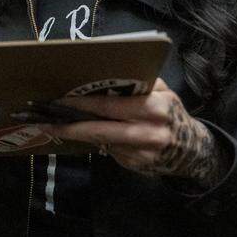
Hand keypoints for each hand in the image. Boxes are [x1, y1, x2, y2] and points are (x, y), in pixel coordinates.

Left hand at [38, 78, 225, 184]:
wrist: (191, 150)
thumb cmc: (170, 112)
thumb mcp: (163, 92)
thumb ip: (140, 82)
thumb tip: (107, 69)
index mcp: (154, 108)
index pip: (110, 106)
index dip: (82, 105)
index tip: (59, 101)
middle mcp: (148, 133)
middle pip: (100, 130)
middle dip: (69, 126)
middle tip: (44, 122)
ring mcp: (141, 154)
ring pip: (101, 142)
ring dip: (77, 135)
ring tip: (53, 127)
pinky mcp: (135, 167)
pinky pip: (110, 151)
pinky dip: (98, 142)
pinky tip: (86, 136)